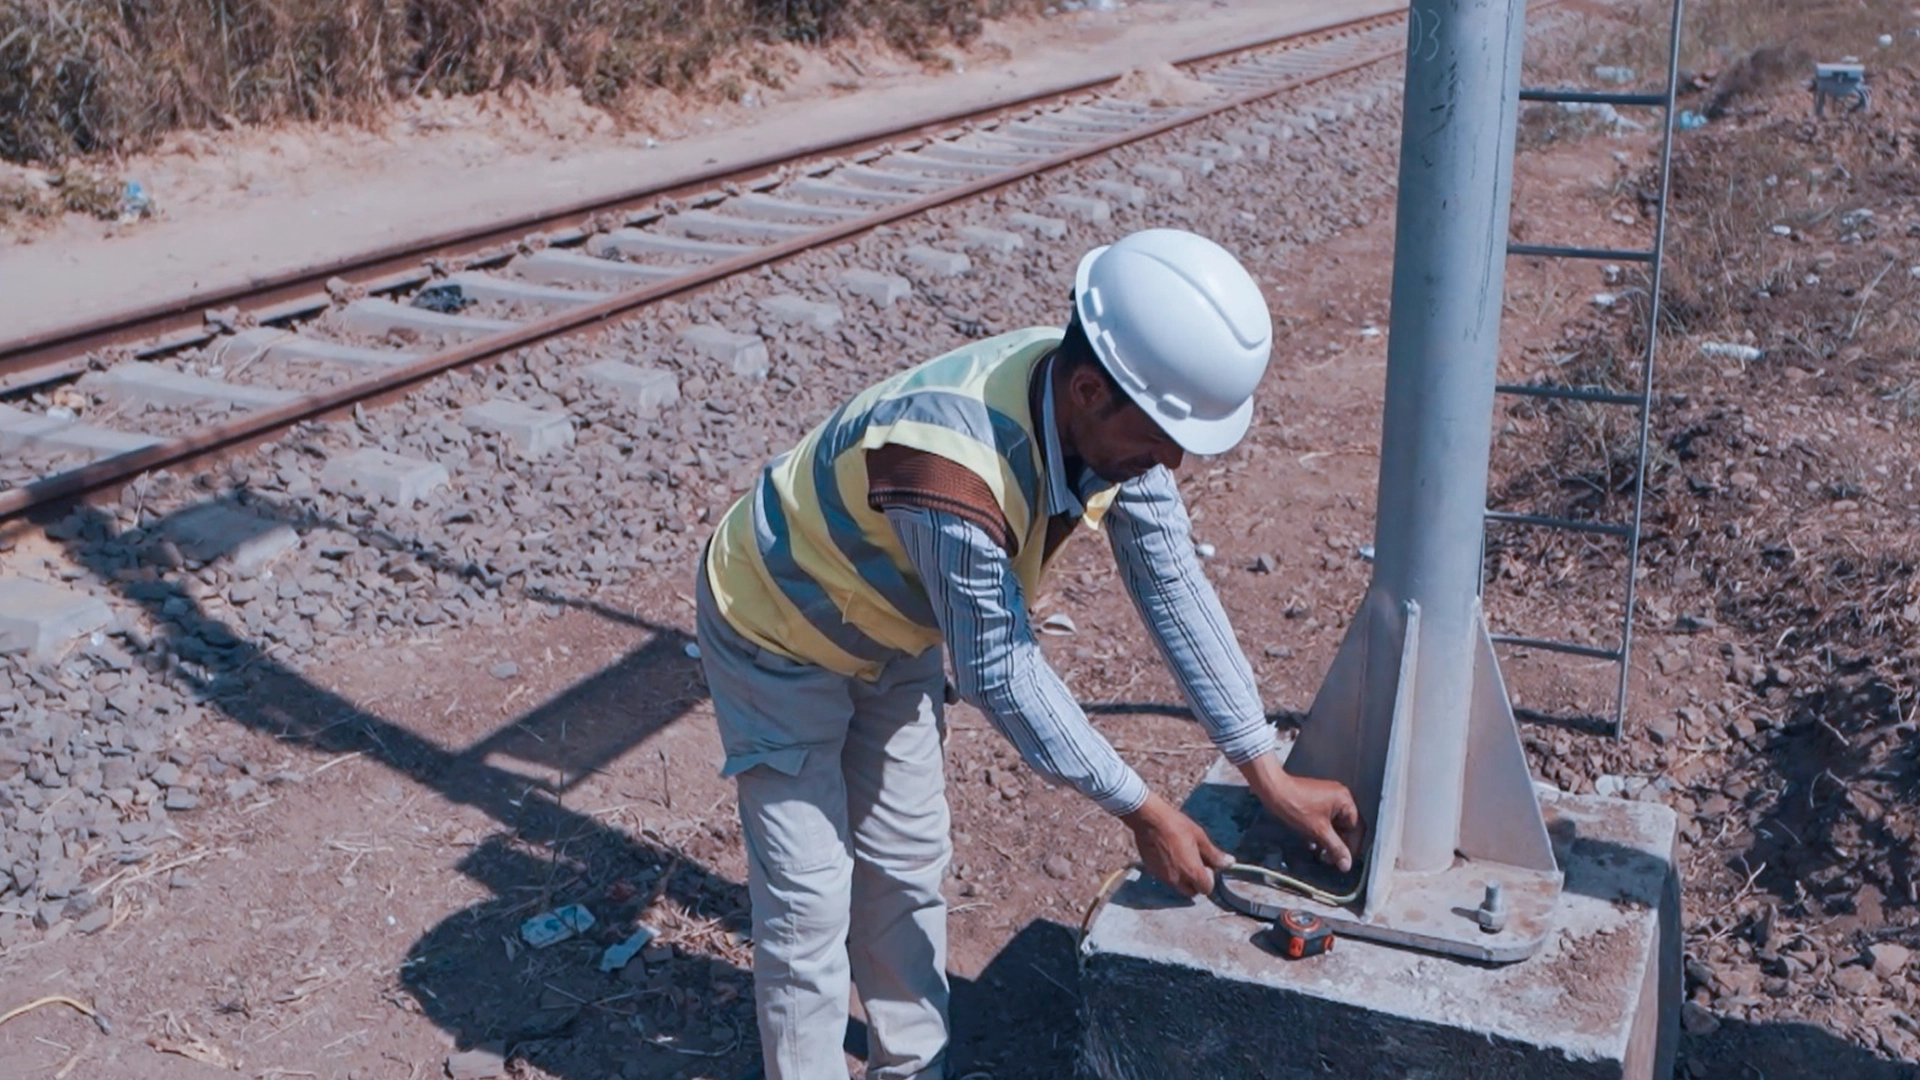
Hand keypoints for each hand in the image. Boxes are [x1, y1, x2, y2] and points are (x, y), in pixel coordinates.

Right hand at [1119, 792, 1231, 896]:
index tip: (1206, 866)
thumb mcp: (1199, 837)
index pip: (1206, 889)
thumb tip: (1230, 863)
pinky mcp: (1152, 871)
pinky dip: (1170, 872)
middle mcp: (1177, 879)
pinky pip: (1165, 878)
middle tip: (1194, 864)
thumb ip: (1214, 855)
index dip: (1208, 879)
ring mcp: (1163, 877)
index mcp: (1192, 871)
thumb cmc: (1177, 826)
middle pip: (1191, 892)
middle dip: (1195, 883)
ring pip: (1177, 886)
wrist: (1149, 819)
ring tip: (1180, 858)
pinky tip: (1167, 855)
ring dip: (1182, 878)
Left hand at [1240, 753, 1363, 873]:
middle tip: (1329, 859)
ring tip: (1320, 853)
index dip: (1351, 847)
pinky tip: (1312, 843)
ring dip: (1327, 840)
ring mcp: (1328, 797)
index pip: (1355, 829)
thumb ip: (1335, 848)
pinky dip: (1320, 832)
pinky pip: (1324, 820)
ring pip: (1333, 825)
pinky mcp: (1316, 800)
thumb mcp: (1319, 831)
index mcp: (1345, 800)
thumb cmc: (1296, 806)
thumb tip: (1347, 864)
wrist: (1273, 790)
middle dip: (1337, 845)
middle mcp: (1339, 796)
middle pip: (1345, 827)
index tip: (1344, 861)